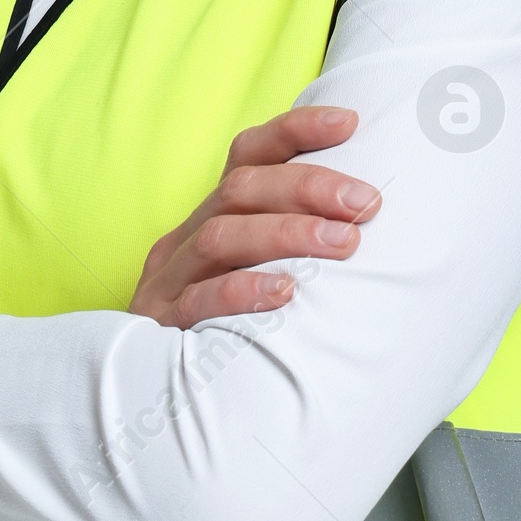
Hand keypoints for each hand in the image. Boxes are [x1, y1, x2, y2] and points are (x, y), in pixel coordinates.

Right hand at [130, 106, 378, 328]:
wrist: (150, 397)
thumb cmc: (227, 329)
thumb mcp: (254, 274)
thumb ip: (295, 243)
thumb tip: (370, 215)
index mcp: (212, 216)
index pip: (248, 155)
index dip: (296, 131)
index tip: (350, 123)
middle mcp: (187, 238)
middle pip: (240, 189)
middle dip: (308, 187)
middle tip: (366, 201)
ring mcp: (169, 281)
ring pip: (221, 236)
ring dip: (288, 233)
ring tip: (344, 243)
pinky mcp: (162, 326)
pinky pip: (199, 300)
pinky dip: (243, 290)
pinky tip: (286, 293)